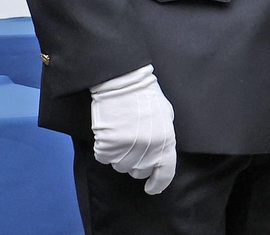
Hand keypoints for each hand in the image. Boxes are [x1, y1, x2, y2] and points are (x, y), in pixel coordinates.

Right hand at [90, 65, 176, 194]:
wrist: (123, 81)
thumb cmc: (145, 95)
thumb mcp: (166, 116)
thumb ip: (165, 137)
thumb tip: (159, 152)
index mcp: (166, 142)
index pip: (164, 174)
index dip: (157, 184)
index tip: (151, 188)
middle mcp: (148, 150)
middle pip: (138, 171)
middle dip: (135, 162)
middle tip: (132, 144)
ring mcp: (127, 149)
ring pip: (120, 166)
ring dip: (119, 155)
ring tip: (120, 134)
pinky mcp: (108, 145)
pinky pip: (103, 157)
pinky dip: (104, 149)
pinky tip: (108, 134)